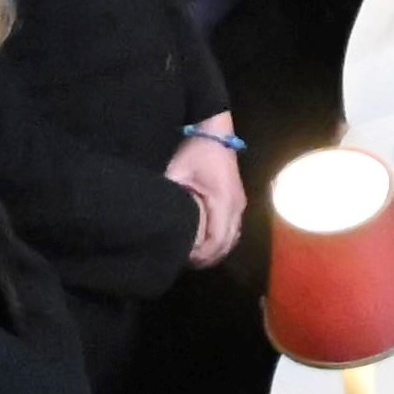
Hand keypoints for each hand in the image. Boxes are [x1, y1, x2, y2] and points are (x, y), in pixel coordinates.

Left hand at [172, 138, 248, 266]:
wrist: (216, 133)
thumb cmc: (196, 152)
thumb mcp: (177, 172)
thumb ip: (169, 196)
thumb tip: (154, 218)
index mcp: (224, 200)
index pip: (216, 240)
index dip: (200, 254)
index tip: (181, 256)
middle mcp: (237, 206)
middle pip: (226, 245)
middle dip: (206, 258)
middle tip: (183, 260)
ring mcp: (240, 205)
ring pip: (232, 240)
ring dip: (214, 252)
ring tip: (191, 255)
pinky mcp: (238, 203)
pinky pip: (233, 231)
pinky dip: (220, 242)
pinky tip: (204, 243)